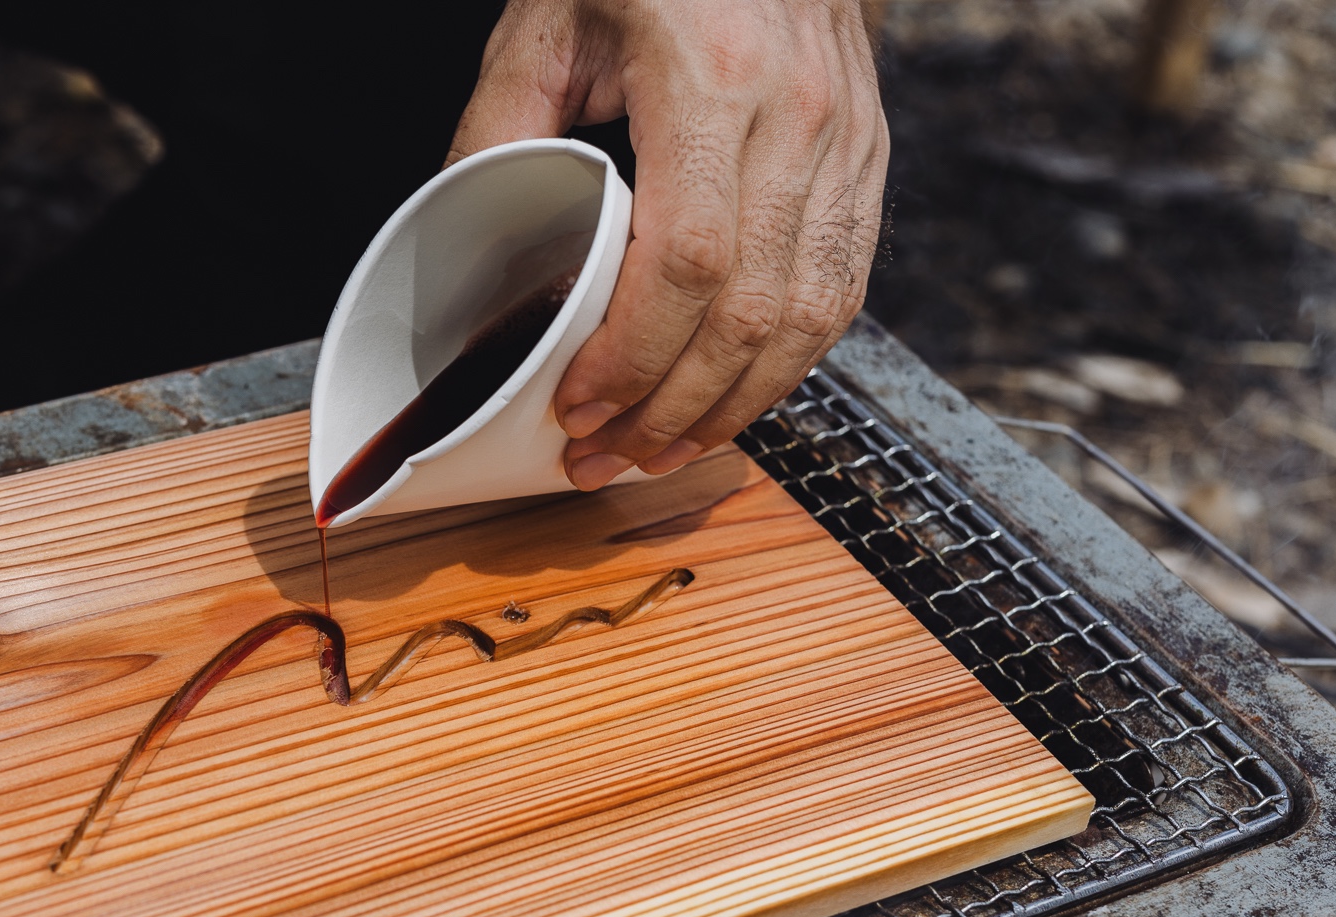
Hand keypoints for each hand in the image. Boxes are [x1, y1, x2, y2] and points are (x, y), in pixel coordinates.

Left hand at [448, 0, 887, 488]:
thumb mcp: (545, 22)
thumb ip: (500, 125)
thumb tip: (467, 239)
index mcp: (713, 78)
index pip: (688, 260)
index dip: (633, 356)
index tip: (579, 404)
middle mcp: (798, 115)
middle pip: (749, 311)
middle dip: (671, 408)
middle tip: (605, 455)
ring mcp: (847, 140)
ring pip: (807, 317)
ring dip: (732, 405)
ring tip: (663, 450)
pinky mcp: (868, 158)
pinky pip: (840, 289)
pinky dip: (787, 362)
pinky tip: (732, 399)